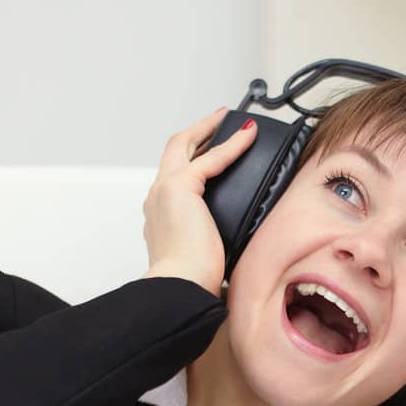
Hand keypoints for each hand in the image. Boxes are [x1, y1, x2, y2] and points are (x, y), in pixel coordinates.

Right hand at [142, 106, 257, 294]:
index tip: (209, 149)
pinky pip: (210, 158)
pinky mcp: (181, 187)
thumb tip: (233, 239)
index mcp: (161, 216)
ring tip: (231, 121)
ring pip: (184, 146)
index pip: (175, 176)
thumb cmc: (191, 279)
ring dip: (208, 130)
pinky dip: (231, 145)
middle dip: (196, 133)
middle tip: (217, 120)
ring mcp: (165, 190)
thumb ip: (210, 236)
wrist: (180, 284)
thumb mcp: (202, 251)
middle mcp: (157, 198)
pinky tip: (248, 136)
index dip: (192, 158)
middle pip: (173, 152)